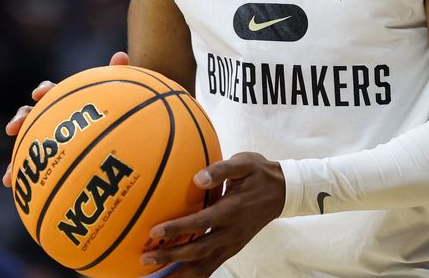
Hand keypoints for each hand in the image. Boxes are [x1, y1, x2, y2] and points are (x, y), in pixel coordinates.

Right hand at [2, 51, 129, 186]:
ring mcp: (48, 139)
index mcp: (65, 100)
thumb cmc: (114, 110)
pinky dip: (20, 174)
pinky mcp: (48, 160)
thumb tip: (121, 55)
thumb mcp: (117, 93)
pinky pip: (32, 168)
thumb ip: (117, 75)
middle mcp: (52, 118)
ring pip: (26, 143)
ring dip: (14, 155)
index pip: (51, 91)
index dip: (44, 90)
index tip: (40, 93)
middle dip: (20, 119)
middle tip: (12, 127)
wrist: (114, 133)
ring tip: (9, 171)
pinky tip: (11, 185)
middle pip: (31, 115)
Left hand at [140, 152, 284, 277]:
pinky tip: (180, 277)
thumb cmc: (259, 173)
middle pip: (198, 251)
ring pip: (204, 265)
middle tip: (146, 258)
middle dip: (170, 257)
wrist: (283, 191)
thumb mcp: (243, 163)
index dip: (177, 229)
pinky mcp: (234, 248)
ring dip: (180, 272)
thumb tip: (198, 177)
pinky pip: (212, 266)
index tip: (155, 232)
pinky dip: (195, 275)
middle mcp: (231, 232)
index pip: (200, 223)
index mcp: (231, 210)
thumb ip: (221, 169)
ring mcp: (233, 243)